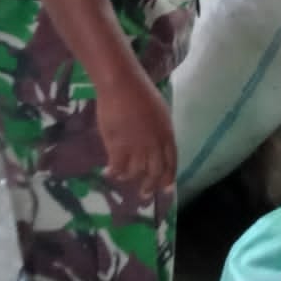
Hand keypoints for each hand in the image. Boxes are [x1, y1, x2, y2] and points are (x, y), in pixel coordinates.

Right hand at [96, 73, 176, 196]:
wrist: (122, 85)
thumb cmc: (141, 92)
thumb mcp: (160, 112)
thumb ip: (159, 131)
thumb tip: (156, 145)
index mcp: (167, 134)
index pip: (171, 162)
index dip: (169, 177)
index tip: (166, 189)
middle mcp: (154, 144)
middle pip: (155, 172)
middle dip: (150, 186)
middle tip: (144, 195)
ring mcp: (137, 147)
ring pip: (136, 172)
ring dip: (129, 178)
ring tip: (123, 178)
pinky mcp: (119, 146)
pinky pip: (117, 167)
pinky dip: (113, 172)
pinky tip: (108, 173)